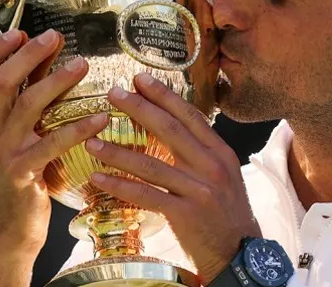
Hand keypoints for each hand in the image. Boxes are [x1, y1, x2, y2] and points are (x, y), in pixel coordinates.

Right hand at [0, 28, 108, 257]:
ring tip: (83, 65)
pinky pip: (53, 142)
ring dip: (57, 81)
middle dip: (28, 54)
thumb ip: (27, 100)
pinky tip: (101, 117)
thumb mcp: (15, 137)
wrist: (8, 231)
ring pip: (27, 105)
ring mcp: (3, 152)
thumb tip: (47, 58)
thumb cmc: (20, 178)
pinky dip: (79, 127)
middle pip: (1, 82)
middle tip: (55, 37)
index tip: (18, 31)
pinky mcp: (23, 173)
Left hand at [84, 73, 260, 283]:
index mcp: (220, 152)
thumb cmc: (226, 212)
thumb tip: (172, 126)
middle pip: (171, 130)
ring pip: (153, 164)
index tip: (140, 79)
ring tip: (92, 140)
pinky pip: (146, 195)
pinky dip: (121, 185)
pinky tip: (99, 177)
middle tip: (113, 93)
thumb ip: (200, 152)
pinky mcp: (185, 214)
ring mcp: (199, 190)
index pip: (190, 116)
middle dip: (140, 108)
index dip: (164, 96)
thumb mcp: (223, 175)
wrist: (239, 253)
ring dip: (119, 151)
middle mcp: (212, 166)